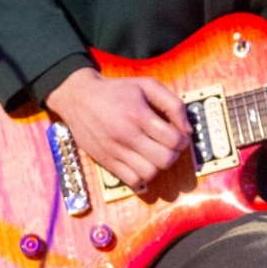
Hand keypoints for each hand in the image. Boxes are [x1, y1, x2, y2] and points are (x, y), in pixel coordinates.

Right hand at [45, 66, 191, 189]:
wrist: (79, 98)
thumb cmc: (117, 90)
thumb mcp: (147, 85)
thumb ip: (173, 104)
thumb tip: (187, 129)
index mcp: (139, 115)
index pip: (174, 140)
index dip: (183, 140)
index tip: (178, 135)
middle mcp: (127, 135)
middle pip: (165, 160)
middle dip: (173, 154)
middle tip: (168, 146)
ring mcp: (115, 151)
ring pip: (150, 173)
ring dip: (158, 166)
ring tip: (154, 154)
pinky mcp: (106, 162)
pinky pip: (132, 181)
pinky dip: (143, 177)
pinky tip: (142, 164)